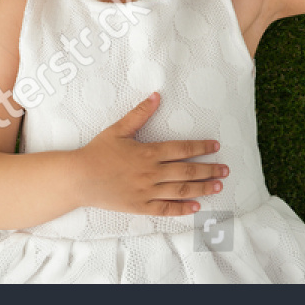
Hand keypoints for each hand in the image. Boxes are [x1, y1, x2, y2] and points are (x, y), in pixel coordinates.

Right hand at [75, 93, 227, 216]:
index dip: (201, 147)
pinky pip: (165, 209)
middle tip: (225, 169)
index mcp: (149, 152)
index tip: (215, 147)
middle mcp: (152, 173)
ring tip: (218, 186)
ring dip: (202, 188)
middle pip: (187, 171)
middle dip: (209, 169)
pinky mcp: (139, 206)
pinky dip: (182, 209)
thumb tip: (157, 95)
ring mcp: (146, 191)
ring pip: (180, 190)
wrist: (79, 178)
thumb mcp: (119, 129)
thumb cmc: (98, 152)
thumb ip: (140, 113)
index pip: (183, 149)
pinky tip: (196, 206)